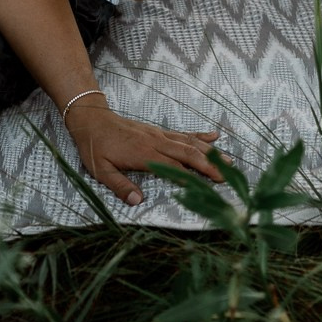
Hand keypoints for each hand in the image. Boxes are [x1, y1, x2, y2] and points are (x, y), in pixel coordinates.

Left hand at [64, 99, 221, 206]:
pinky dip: (200, 135)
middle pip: (188, 154)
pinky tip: (214, 136)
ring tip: (229, 161)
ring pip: (190, 143)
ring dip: (210, 152)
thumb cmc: (95, 147)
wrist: (92, 120)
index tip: (205, 188)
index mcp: (144, 154)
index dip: (189, 178)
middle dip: (209, 165)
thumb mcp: (100, 170)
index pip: (173, 167)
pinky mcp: (158, 131)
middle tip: (227, 177)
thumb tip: (136, 201)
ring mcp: (159, 134)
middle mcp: (156, 142)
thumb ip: (119, 185)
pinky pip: (183, 133)